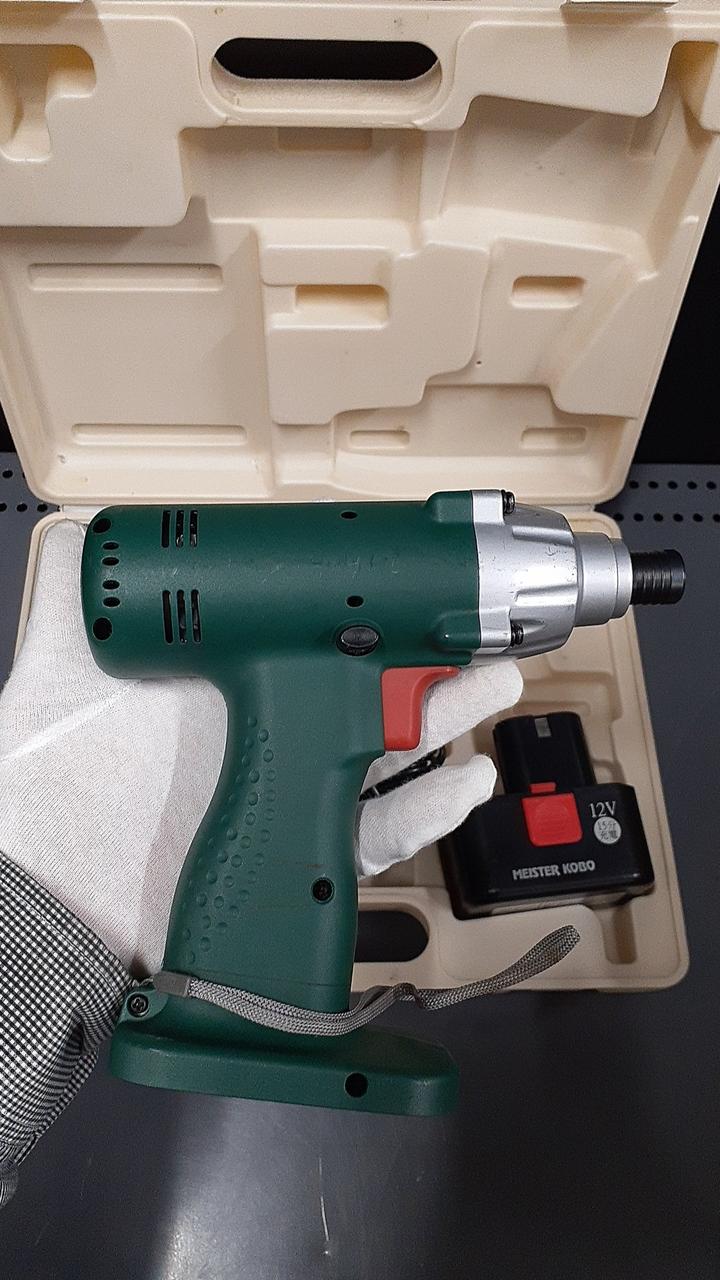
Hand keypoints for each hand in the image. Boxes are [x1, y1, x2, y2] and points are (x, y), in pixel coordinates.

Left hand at [0, 521, 521, 975]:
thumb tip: (79, 525)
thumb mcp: (60, 685)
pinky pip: (378, 833)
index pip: (318, 641)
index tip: (421, 587)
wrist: (55, 901)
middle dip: (437, 666)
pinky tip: (464, 781)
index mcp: (231, 686)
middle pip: (374, 694)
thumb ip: (70, 608)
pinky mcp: (304, 851)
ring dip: (450, 722)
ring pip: (393, 757)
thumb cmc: (58, 791)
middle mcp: (272, 734)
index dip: (376, 616)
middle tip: (485, 639)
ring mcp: (293, 793)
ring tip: (495, 687)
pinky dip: (428, 811)